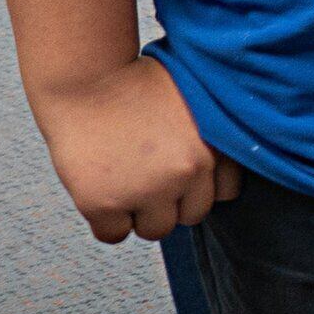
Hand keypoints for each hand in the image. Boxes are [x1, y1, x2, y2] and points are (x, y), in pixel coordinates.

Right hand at [32, 55, 237, 242]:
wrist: (87, 79)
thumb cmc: (137, 81)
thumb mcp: (195, 99)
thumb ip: (212, 134)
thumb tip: (217, 162)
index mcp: (215, 145)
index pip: (226, 191)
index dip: (202, 185)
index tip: (185, 176)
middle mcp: (188, 170)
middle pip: (192, 214)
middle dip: (174, 201)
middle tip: (150, 178)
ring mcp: (148, 190)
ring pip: (156, 229)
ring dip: (142, 213)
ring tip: (126, 182)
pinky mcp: (106, 204)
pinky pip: (115, 234)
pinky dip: (109, 222)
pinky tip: (103, 194)